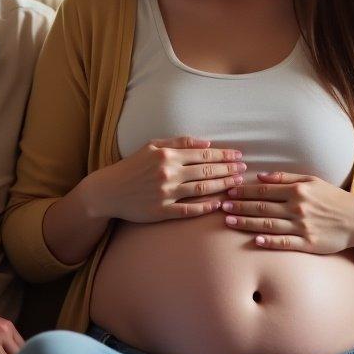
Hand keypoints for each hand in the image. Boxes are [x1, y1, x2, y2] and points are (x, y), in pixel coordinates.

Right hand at [84, 136, 246, 222]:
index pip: (203, 155)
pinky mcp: (162, 211)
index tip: (238, 156)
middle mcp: (168, 173)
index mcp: (167, 155)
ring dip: (223, 186)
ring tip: (237, 184)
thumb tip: (207, 143)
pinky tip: (219, 203)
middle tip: (244, 169)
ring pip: (202, 189)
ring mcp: (165, 194)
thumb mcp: (152, 146)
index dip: (224, 155)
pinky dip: (206, 206)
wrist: (109, 191)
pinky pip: (190, 209)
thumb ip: (179, 142)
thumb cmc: (132, 166)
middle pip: (207, 171)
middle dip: (229, 170)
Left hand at [220, 171, 353, 253]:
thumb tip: (260, 176)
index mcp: (298, 190)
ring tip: (228, 221)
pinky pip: (284, 242)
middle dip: (239, 206)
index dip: (244, 191)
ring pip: (268, 224)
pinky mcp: (307, 244)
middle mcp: (298, 208)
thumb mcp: (312, 180)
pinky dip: (268, 241)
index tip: (228, 191)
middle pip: (262, 207)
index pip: (264, 190)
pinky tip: (254, 239)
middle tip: (221, 206)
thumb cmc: (333, 198)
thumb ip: (286, 178)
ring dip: (246, 222)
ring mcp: (302, 227)